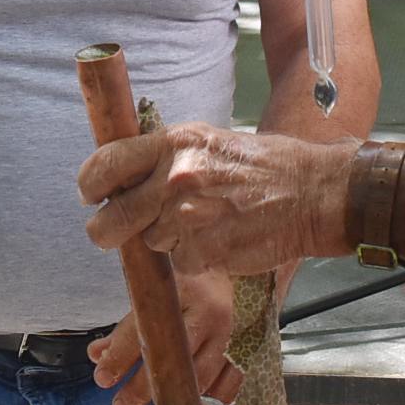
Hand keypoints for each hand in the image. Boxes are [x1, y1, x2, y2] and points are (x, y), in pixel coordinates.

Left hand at [79, 123, 349, 280]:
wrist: (313, 193)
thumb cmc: (265, 167)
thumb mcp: (209, 142)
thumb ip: (166, 157)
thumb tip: (125, 176)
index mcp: (174, 143)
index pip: (106, 164)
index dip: (90, 185)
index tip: (91, 196)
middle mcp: (175, 178)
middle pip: (113, 219)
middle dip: (108, 232)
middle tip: (113, 234)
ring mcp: (189, 217)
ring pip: (151, 243)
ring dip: (168, 241)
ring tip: (204, 224)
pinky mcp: (204, 250)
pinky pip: (181, 263)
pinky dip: (195, 259)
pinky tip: (220, 240)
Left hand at [88, 263, 244, 404]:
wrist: (232, 268)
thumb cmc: (186, 285)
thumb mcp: (155, 297)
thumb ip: (126, 328)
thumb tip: (97, 356)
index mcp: (182, 292)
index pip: (144, 328)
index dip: (120, 356)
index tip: (102, 378)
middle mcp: (209, 315)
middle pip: (173, 361)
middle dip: (142, 390)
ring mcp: (232, 336)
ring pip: (200, 380)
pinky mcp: (248, 351)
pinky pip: (230, 386)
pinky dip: (208, 404)